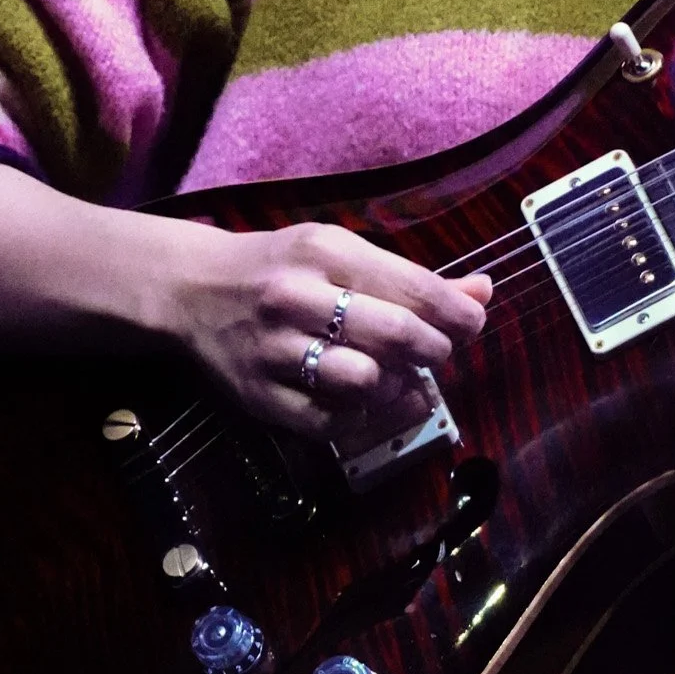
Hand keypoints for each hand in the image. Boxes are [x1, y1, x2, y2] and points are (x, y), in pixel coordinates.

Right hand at [169, 221, 489, 439]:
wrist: (192, 289)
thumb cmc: (281, 269)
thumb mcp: (340, 255)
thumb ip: (411, 279)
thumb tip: (482, 292)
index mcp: (324, 251)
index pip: (414, 288)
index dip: (458, 314)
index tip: (470, 324)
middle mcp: (297, 296)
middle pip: (397, 336)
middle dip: (434, 351)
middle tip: (435, 354)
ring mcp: (274, 350)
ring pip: (365, 383)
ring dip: (398, 388)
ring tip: (399, 379)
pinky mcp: (260, 396)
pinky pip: (330, 422)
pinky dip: (361, 418)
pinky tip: (367, 402)